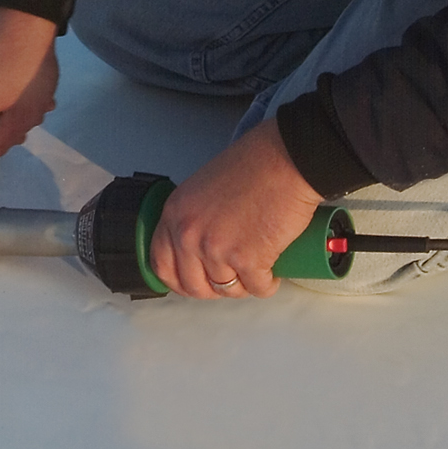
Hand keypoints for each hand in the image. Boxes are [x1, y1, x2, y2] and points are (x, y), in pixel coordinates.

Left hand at [147, 119, 323, 298]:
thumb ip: (194, 218)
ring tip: (257, 266)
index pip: (161, 265)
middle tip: (233, 278)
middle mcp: (189, 234)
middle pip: (194, 286)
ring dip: (244, 284)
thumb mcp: (203, 188)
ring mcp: (216, 249)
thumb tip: (197, 250)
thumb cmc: (253, 164)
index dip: (179, 281)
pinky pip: (257, 289)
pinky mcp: (247, 260)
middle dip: (215, 289)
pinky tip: (273, 271)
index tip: (194, 284)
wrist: (286, 158)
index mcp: (175, 214)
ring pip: (227, 290)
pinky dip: (267, 284)